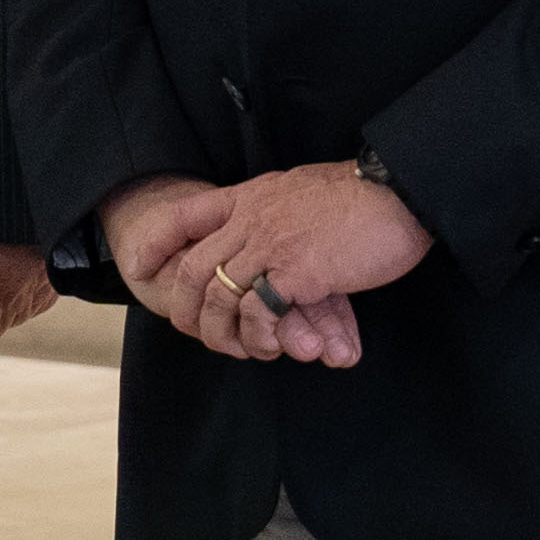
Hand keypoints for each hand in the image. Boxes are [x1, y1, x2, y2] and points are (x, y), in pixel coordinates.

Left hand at [169, 159, 431, 373]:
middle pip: (192, 268)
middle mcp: (252, 218)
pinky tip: (269, 345)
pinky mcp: (296, 273)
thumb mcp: (302, 190)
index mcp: (251, 195)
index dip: (156, 243)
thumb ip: (276, 209)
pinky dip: (257, 336)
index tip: (138, 265)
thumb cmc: (363, 196)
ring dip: (221, 333)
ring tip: (239, 349)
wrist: (401, 193)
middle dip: (183, 309)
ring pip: (219, 297)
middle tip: (190, 331)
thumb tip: (266, 228)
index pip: (185, 214)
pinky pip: (258, 314)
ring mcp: (271, 245)